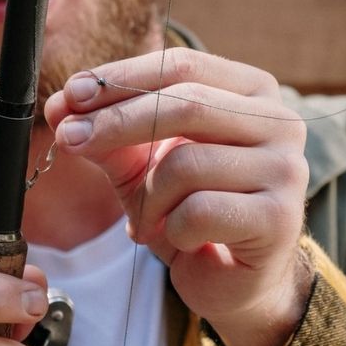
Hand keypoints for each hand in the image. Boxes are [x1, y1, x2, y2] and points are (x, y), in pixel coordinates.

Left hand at [44, 48, 312, 345]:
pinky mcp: (280, 218)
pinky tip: (180, 239)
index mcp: (252, 92)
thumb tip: (58, 104)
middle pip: (186, 104)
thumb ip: (105, 131)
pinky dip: (172, 228)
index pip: (183, 66)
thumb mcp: (141, 164)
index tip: (72, 94)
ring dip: (147, 196)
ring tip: (147, 217)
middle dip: (117, 121)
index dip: (123, 77)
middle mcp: (280, 121)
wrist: (230, 279)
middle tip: (69, 140)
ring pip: (186, 162)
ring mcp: (287, 169)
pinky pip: (199, 211)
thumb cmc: (189, 209)